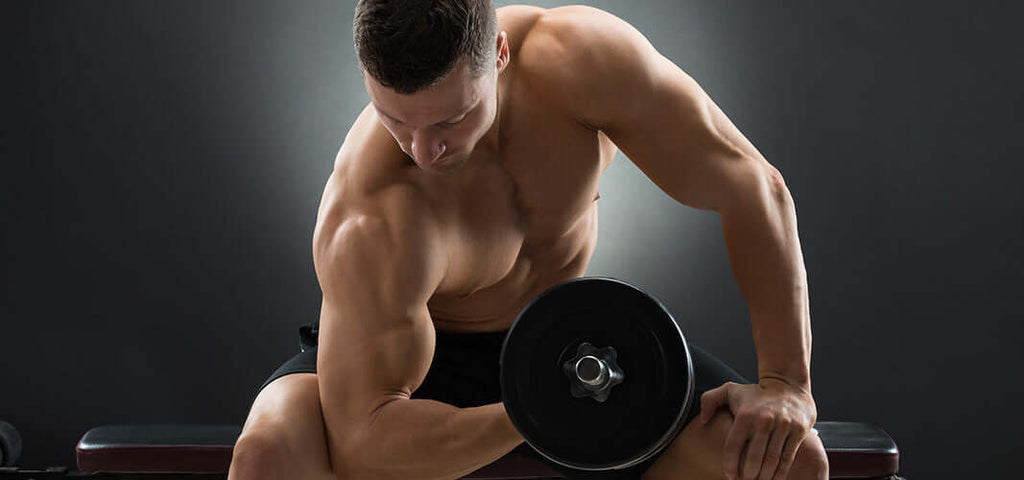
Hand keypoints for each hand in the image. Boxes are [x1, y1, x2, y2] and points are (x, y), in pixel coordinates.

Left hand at [698, 378, 816, 479]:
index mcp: (745, 415)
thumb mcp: (729, 390)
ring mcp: (783, 426)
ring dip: (764, 477)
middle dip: (748, 475)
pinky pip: (787, 457)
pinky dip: (780, 473)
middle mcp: (764, 420)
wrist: (788, 385)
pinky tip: (773, 479)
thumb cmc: (756, 393)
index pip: (733, 446)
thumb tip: (703, 419)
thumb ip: (710, 400)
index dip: (730, 465)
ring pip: (771, 460)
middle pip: (754, 458)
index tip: (730, 476)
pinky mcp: (798, 431)